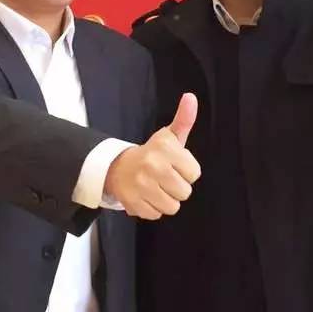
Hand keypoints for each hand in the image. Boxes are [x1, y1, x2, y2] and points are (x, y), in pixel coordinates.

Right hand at [104, 93, 201, 219]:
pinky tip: (145, 195)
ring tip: (156, 187)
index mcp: (165, 148)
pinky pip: (155, 214)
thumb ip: (184, 119)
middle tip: (165, 177)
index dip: (186, 171)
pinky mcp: (132, 202)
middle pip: (185, 192)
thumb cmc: (152, 154)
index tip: (174, 165)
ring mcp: (141, 185)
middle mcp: (153, 165)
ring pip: (172, 207)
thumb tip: (191, 97)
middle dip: (177, 187)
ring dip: (166, 200)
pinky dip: (152, 208)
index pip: (194, 174)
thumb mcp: (169, 137)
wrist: (117, 167)